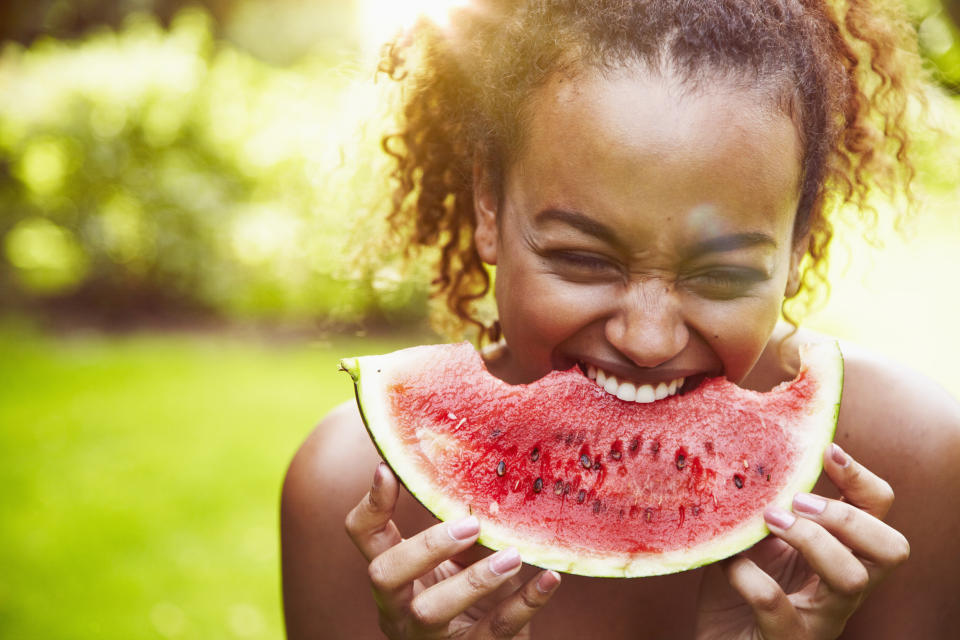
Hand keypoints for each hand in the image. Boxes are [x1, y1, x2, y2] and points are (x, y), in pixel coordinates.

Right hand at [344, 462, 561, 638]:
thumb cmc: (472, 594)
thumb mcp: (460, 559)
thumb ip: (462, 528)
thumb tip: (484, 484)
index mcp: (393, 576)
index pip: (363, 536)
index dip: (371, 504)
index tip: (388, 469)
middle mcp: (399, 608)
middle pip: (385, 575)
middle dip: (424, 546)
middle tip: (469, 525)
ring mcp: (429, 637)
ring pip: (432, 610)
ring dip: (474, 579)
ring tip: (512, 555)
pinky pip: (496, 630)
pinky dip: (525, 603)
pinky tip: (549, 579)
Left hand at [695, 443, 909, 638]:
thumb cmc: (738, 593)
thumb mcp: (755, 539)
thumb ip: (764, 507)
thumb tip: (754, 460)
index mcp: (840, 554)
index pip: (879, 514)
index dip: (862, 480)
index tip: (827, 451)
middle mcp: (842, 590)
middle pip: (890, 549)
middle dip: (849, 517)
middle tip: (799, 501)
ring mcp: (820, 618)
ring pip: (852, 579)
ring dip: (812, 541)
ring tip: (769, 521)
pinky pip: (779, 605)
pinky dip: (750, 577)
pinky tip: (728, 562)